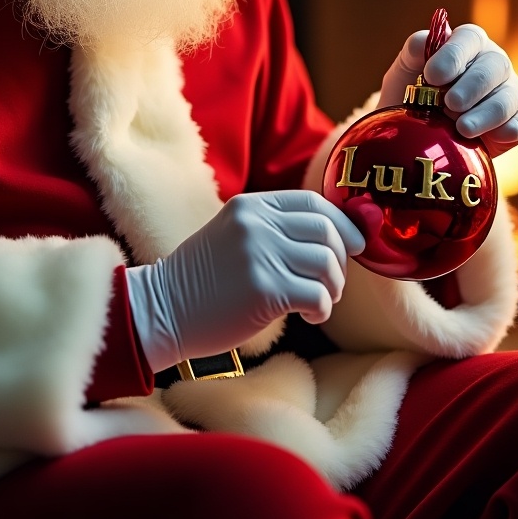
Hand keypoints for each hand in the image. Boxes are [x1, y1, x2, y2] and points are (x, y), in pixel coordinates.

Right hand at [125, 190, 364, 372]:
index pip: (313, 202)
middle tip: (330, 282)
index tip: (353, 245)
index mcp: (250, 206)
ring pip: (327, 264)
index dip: (342, 223)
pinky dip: (321, 309)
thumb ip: (276, 228)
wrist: (164, 308)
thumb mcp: (235, 235)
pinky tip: (309, 316)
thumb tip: (342, 234)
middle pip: (327, 231)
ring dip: (333, 287)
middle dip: (341, 260)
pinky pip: (317, 296)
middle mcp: (256, 224)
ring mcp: (259, 255)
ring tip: (318, 300)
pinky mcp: (263, 290)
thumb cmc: (205, 279)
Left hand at [377, 23, 517, 157]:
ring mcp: (507, 94)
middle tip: (450, 103)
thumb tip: (424, 39)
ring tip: (462, 128)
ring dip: (486, 113)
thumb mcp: (405, 70)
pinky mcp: (513, 125)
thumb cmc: (411, 92)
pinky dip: (508, 131)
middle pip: (495, 66)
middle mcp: (493, 65)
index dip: (453, 55)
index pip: (470, 38)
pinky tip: (490, 138)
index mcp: (468, 45)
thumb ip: (413, 51)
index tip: (432, 76)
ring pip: (510, 97)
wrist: (412, 132)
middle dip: (472, 86)